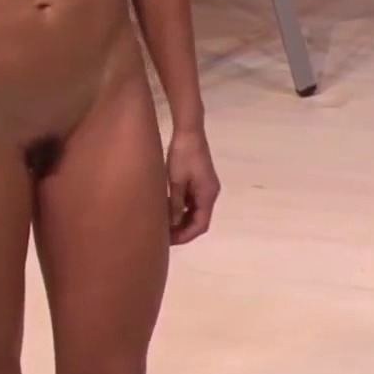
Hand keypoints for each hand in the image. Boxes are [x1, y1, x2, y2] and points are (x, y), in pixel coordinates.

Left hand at [166, 128, 219, 244]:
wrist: (189, 132)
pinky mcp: (200, 181)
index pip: (201, 224)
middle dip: (183, 230)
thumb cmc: (182, 155)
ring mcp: (206, 186)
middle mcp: (210, 193)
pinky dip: (182, 210)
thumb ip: (175, 204)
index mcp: (207, 194)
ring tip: (163, 226)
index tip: (168, 242)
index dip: (186, 236)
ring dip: (182, 220)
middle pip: (200, 220)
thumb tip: (172, 225)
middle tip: (163, 236)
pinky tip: (168, 210)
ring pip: (196, 211)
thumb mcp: (176, 181)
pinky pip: (193, 202)